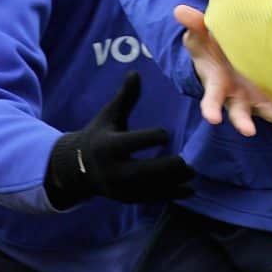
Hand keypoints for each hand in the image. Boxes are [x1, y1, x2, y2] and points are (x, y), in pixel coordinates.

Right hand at [45, 72, 193, 208]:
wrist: (79, 168)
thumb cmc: (99, 133)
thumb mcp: (110, 114)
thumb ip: (126, 96)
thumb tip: (135, 72)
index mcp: (108, 146)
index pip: (130, 143)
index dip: (148, 138)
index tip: (166, 133)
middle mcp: (113, 170)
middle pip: (142, 171)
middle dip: (165, 168)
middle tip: (187, 162)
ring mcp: (119, 188)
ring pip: (149, 188)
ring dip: (172, 184)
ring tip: (193, 174)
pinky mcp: (127, 198)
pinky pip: (150, 200)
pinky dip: (171, 195)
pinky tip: (190, 190)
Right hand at [174, 4, 271, 136]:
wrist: (228, 54)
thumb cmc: (210, 45)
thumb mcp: (200, 33)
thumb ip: (193, 24)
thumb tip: (180, 10)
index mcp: (219, 85)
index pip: (212, 99)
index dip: (210, 108)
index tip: (211, 118)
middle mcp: (238, 97)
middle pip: (241, 114)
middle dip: (244, 122)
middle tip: (249, 131)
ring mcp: (257, 99)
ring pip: (270, 113)